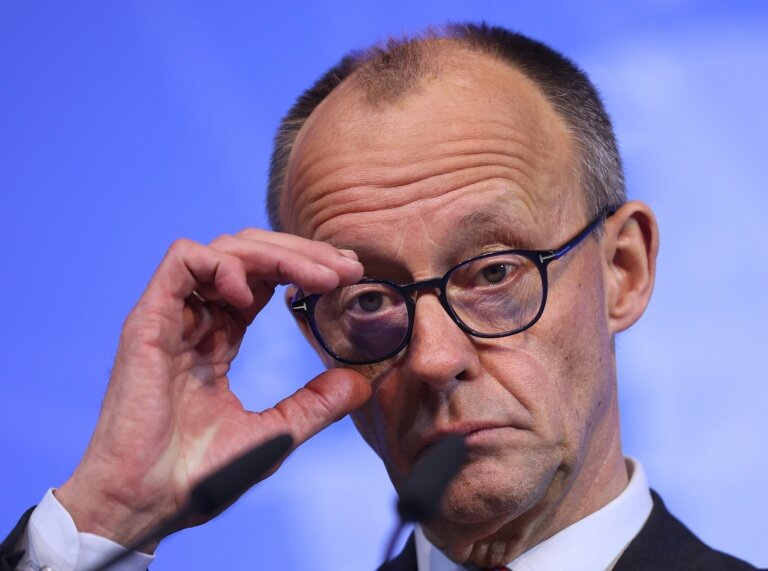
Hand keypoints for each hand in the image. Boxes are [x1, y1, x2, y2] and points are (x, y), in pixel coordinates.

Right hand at [56, 229, 369, 549]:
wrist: (146, 503)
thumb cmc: (199, 476)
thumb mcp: (275, 434)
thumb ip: (316, 404)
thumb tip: (360, 384)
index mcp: (219, 338)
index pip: (264, 281)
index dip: (305, 269)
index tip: (347, 275)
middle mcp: (197, 320)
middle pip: (251, 256)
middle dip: (302, 254)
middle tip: (347, 266)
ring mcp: (172, 317)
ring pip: (224, 250)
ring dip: (276, 254)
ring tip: (319, 277)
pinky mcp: (149, 320)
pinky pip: (182, 262)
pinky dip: (223, 264)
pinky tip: (253, 292)